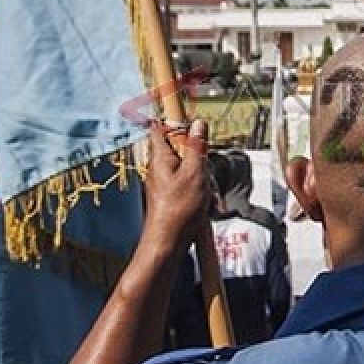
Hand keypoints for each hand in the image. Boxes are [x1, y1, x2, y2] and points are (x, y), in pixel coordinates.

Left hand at [143, 119, 209, 250]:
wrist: (167, 243)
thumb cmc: (178, 209)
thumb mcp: (195, 172)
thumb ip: (197, 146)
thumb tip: (198, 124)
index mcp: (160, 157)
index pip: (161, 128)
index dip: (175, 122)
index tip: (190, 121)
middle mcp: (158, 168)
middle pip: (180, 150)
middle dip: (197, 157)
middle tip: (204, 169)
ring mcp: (163, 184)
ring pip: (187, 170)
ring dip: (201, 178)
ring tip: (205, 193)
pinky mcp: (170, 197)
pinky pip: (188, 186)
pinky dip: (199, 193)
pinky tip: (204, 205)